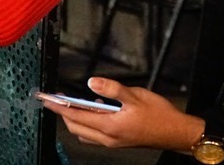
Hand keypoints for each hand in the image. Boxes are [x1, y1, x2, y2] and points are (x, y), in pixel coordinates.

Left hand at [43, 77, 204, 151]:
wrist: (176, 133)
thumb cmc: (159, 115)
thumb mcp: (136, 96)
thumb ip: (112, 88)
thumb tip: (92, 82)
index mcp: (110, 126)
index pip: (76, 116)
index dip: (59, 107)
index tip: (47, 99)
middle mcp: (108, 138)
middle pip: (75, 127)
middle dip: (63, 114)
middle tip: (55, 99)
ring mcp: (113, 142)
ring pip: (84, 132)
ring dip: (74, 119)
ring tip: (71, 103)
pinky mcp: (118, 141)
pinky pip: (95, 134)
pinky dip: (88, 123)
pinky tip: (95, 110)